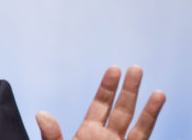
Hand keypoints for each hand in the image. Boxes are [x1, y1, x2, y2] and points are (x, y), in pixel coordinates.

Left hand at [36, 65, 164, 139]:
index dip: (107, 88)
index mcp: (89, 133)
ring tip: (159, 91)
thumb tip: (41, 113)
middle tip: (136, 68)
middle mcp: (108, 139)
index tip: (115, 69)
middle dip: (130, 90)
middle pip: (122, 110)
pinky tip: (159, 115)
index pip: (100, 105)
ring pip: (139, 127)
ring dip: (148, 109)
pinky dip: (150, 125)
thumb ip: (52, 135)